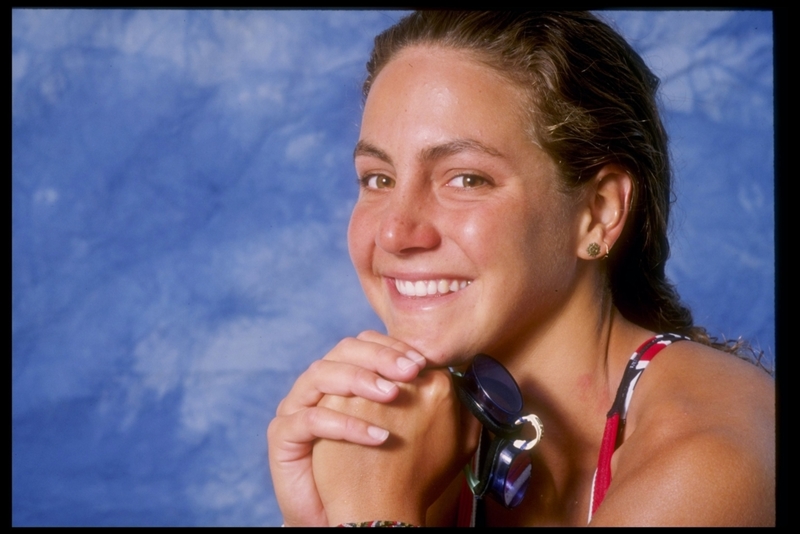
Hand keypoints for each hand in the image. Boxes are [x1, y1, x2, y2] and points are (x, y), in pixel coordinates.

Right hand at [267, 331, 426, 526]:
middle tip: (411, 370)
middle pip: (344, 350)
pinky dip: (346, 424)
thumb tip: (463, 379)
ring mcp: (299, 405)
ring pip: (322, 373)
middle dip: (381, 356)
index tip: (423, 361)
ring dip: (361, 379)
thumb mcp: (413, 434)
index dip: (395, 347)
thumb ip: (433, 406)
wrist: (349, 516)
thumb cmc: (379, 474)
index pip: (368, 343)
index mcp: (348, 378)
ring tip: (393, 395)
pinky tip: (378, 436)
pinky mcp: (284, 433)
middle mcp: (321, 385)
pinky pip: (311, 419)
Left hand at [311, 368, 479, 525]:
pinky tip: (346, 416)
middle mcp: (405, 382)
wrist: (379, 508)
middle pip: (395, 362)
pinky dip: (344, 398)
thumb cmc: (420, 481)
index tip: (408, 392)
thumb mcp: (462, 447)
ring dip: (365, 383)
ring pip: (366, 370)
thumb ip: (469, 411)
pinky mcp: (338, 400)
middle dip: (390, 375)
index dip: (415, 376)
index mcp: (439, 388)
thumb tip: (469, 387)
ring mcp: (369, 389)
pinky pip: (341, 385)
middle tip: (385, 399)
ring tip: (364, 408)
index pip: (425, 363)